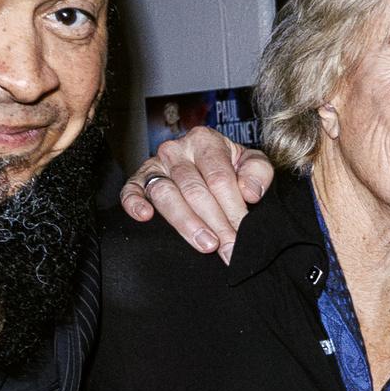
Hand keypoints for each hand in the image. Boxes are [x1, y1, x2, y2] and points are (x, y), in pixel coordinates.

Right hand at [116, 127, 274, 260]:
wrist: (207, 165)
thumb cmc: (230, 167)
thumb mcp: (251, 162)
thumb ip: (258, 172)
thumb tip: (250, 193)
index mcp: (205, 141)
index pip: (219, 178)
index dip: (233, 208)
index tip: (242, 233)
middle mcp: (176, 150)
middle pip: (195, 190)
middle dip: (215, 223)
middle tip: (229, 249)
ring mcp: (155, 165)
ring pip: (166, 194)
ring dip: (186, 222)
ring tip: (205, 244)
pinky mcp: (138, 180)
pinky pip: (131, 190)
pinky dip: (134, 203)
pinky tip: (145, 217)